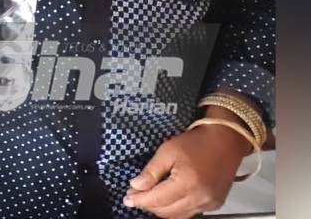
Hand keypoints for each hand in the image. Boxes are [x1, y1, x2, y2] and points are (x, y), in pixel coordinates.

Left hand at [123, 124, 250, 217]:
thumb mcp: (168, 151)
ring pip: (178, 216)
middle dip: (148, 205)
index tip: (127, 199)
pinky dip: (176, 209)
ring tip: (149, 198)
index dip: (140, 200)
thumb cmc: (196, 143)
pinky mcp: (215, 204)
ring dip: (161, 210)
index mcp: (187, 183)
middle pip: (167, 212)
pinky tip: (167, 199)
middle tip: (136, 196)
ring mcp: (209, 204)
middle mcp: (200, 198)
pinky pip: (190, 213)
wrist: (225, 141)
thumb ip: (151, 171)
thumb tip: (136, 186)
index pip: (157, 200)